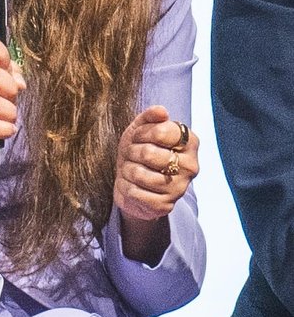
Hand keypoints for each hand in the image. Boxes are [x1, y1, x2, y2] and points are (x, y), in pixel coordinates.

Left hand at [114, 106, 198, 228]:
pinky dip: (125, 187)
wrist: (131, 182)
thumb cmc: (138, 151)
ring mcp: (180, 188)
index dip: (141, 133)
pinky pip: (134, 192)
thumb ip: (150, 116)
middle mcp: (191, 166)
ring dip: (127, 170)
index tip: (138, 138)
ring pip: (139, 174)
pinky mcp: (165, 205)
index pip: (162, 131)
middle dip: (131, 152)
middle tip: (132, 155)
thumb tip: (161, 111)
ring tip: (131, 170)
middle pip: (149, 153)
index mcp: (190, 143)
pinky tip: (131, 185)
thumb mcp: (140, 129)